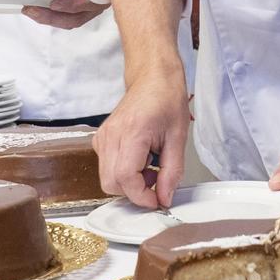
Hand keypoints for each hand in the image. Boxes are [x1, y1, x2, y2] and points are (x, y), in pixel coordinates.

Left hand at [24, 0, 107, 29]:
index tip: (53, 4)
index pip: (86, 3)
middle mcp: (98, 3)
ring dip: (49, 19)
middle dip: (51, 17)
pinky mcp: (80, 9)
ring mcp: (90, 8)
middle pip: (76, 18)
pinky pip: (67, 17)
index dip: (70, 5)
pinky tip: (38, 11)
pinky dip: (52, 16)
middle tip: (31, 10)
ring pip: (70, 21)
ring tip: (30, 11)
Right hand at [94, 72, 190, 208]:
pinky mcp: (100, 139)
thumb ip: (172, 171)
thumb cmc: (167, 101)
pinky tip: (139, 159)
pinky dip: (122, 172)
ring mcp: (103, 136)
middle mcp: (111, 135)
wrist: (153, 78)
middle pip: (111, 182)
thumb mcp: (178, 138)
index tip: (157, 200)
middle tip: (155, 180)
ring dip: (128, 182)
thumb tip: (165, 198)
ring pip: (106, 178)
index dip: (141, 196)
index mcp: (132, 132)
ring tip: (149, 165)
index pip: (125, 177)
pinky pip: (105, 167)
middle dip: (134, 191)